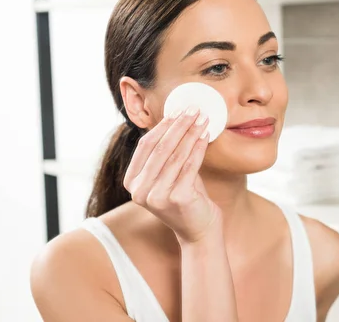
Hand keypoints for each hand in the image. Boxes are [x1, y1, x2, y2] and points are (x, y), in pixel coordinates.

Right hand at [123, 108, 220, 243]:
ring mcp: (156, 196)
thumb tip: (177, 117)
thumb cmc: (185, 196)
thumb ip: (167, 151)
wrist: (198, 229)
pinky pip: (189, 165)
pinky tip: (206, 136)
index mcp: (132, 182)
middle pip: (160, 148)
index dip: (163, 125)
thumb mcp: (169, 173)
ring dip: (191, 133)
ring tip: (203, 118)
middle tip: (193, 109)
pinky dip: (199, 147)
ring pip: (175, 155)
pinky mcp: (177, 198)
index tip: (178, 110)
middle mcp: (139, 190)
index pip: (146, 145)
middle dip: (179, 125)